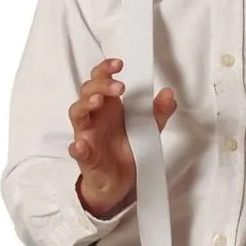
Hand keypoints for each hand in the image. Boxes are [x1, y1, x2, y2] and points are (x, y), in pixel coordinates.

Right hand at [68, 58, 176, 216]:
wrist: (121, 181)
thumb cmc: (128, 148)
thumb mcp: (149, 128)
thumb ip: (159, 111)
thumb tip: (169, 93)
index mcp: (109, 106)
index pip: (100, 80)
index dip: (105, 69)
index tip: (119, 64)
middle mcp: (95, 116)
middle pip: (87, 92)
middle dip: (100, 85)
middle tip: (120, 87)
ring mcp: (87, 135)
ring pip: (77, 114)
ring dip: (85, 105)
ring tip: (98, 102)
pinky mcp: (86, 157)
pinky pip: (76, 150)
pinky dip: (77, 147)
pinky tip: (81, 145)